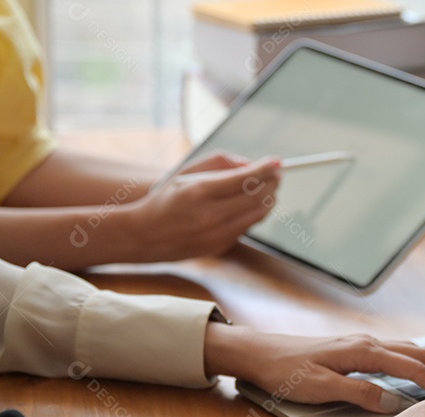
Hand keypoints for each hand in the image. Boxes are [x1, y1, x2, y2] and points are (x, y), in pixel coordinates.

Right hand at [121, 155, 280, 260]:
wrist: (145, 235)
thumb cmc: (167, 199)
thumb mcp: (186, 173)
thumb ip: (219, 163)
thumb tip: (251, 165)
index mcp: (199, 191)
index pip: (244, 179)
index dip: (265, 169)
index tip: (277, 162)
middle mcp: (210, 215)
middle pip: (257, 197)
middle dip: (273, 183)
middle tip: (279, 173)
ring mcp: (216, 234)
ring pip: (257, 215)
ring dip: (269, 199)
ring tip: (271, 186)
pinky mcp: (220, 247)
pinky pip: (247, 227)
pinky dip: (255, 213)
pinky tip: (254, 203)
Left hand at [204, 326, 424, 412]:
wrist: (259, 352)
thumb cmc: (285, 371)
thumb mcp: (320, 387)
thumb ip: (359, 393)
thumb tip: (393, 401)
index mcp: (362, 351)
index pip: (410, 367)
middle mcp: (366, 342)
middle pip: (418, 353)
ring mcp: (361, 343)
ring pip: (409, 350)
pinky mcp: (354, 348)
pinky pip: (396, 351)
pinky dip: (417, 359)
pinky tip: (420, 367)